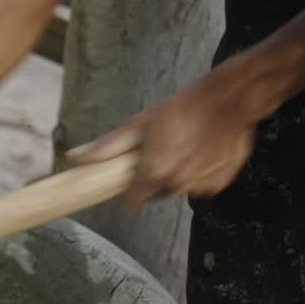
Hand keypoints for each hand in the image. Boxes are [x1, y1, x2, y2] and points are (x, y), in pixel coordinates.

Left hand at [68, 66, 259, 210]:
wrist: (230, 100)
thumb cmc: (182, 109)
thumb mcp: (139, 125)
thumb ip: (107, 147)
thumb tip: (75, 157)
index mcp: (154, 173)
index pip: (130, 203)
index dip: (127, 192)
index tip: (129, 180)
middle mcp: (176, 185)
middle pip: (154, 194)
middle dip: (152, 179)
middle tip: (160, 153)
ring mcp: (199, 186)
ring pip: (177, 188)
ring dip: (176, 175)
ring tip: (183, 148)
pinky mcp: (218, 184)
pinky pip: (200, 185)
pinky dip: (198, 173)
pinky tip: (201, 152)